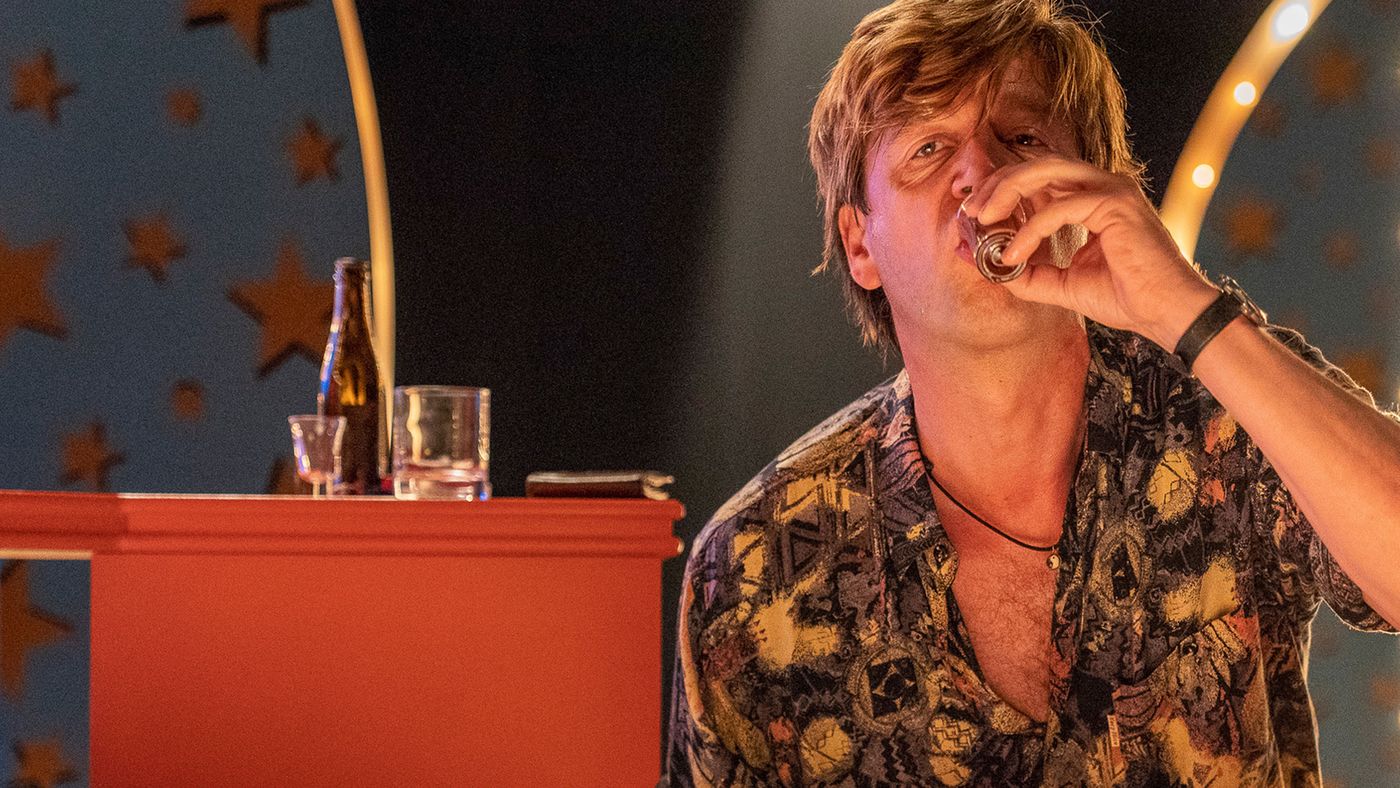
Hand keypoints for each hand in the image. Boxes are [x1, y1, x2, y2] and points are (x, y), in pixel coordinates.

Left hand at [961, 155, 1218, 350]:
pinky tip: (1013, 253)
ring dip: (1007, 193)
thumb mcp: (1062, 284)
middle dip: (998, 184)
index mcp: (1090, 198)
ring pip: (1045, 172)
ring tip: (983, 220)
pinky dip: (1030, 230)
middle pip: (1036, 165)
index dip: (1002, 190)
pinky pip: (1058, 208)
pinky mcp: (1115, 203)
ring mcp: (1110, 189)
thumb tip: (985, 265)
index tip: (974, 215)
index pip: (1038, 178)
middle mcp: (1101, 185)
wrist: (1166, 313)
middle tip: (971, 211)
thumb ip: (1027, 272)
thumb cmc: (1125, 297)